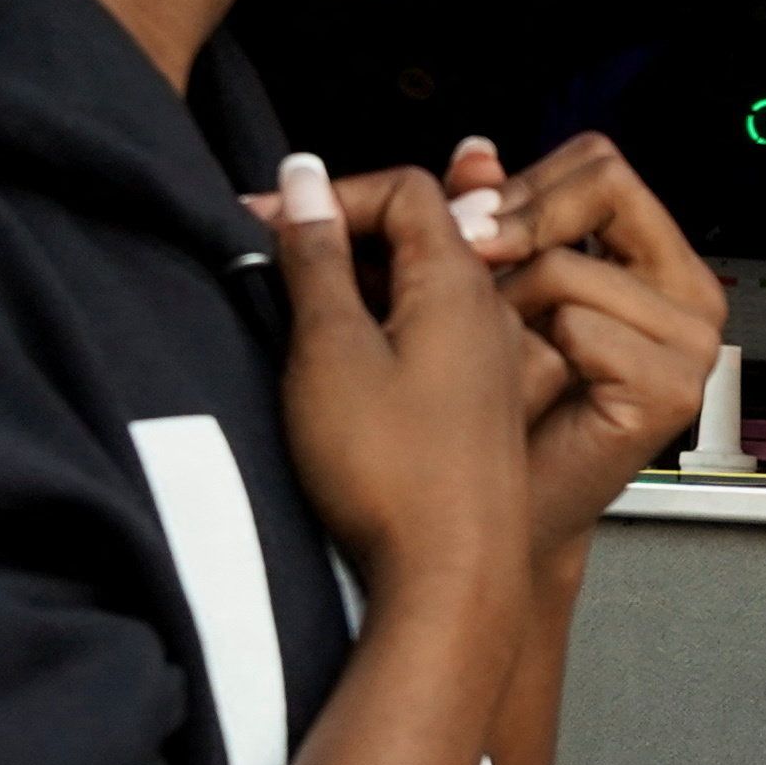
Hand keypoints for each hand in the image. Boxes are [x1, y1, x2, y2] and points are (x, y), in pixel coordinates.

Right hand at [261, 151, 531, 644]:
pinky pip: (437, 343)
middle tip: (277, 269)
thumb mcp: (329, 348)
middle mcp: (490, 315)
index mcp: (458, 282)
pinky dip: (389, 335)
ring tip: (305, 324)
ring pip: (425, 292)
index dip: (332, 193)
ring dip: (363, 289)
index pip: (405, 188)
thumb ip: (316, 258)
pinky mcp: (483, 414)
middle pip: (420, 235)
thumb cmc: (393, 473)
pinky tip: (351, 373)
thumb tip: (303, 182)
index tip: (272, 222)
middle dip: (343, 238)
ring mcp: (493, 366)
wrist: (450, 582)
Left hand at [436, 134, 722, 546]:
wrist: (513, 511)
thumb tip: (477, 153)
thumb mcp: (489, 291)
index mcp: (654, 260)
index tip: (470, 219)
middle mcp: (685, 292)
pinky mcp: (673, 388)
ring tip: (498, 349)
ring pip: (570, 265)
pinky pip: (579, 326)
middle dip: (517, 220)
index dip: (527, 184)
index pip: (600, 165)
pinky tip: (532, 386)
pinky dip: (538, 355)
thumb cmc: (503, 416)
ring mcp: (690, 341)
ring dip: (512, 305)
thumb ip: (491, 218)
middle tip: (471, 258)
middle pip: (604, 184)